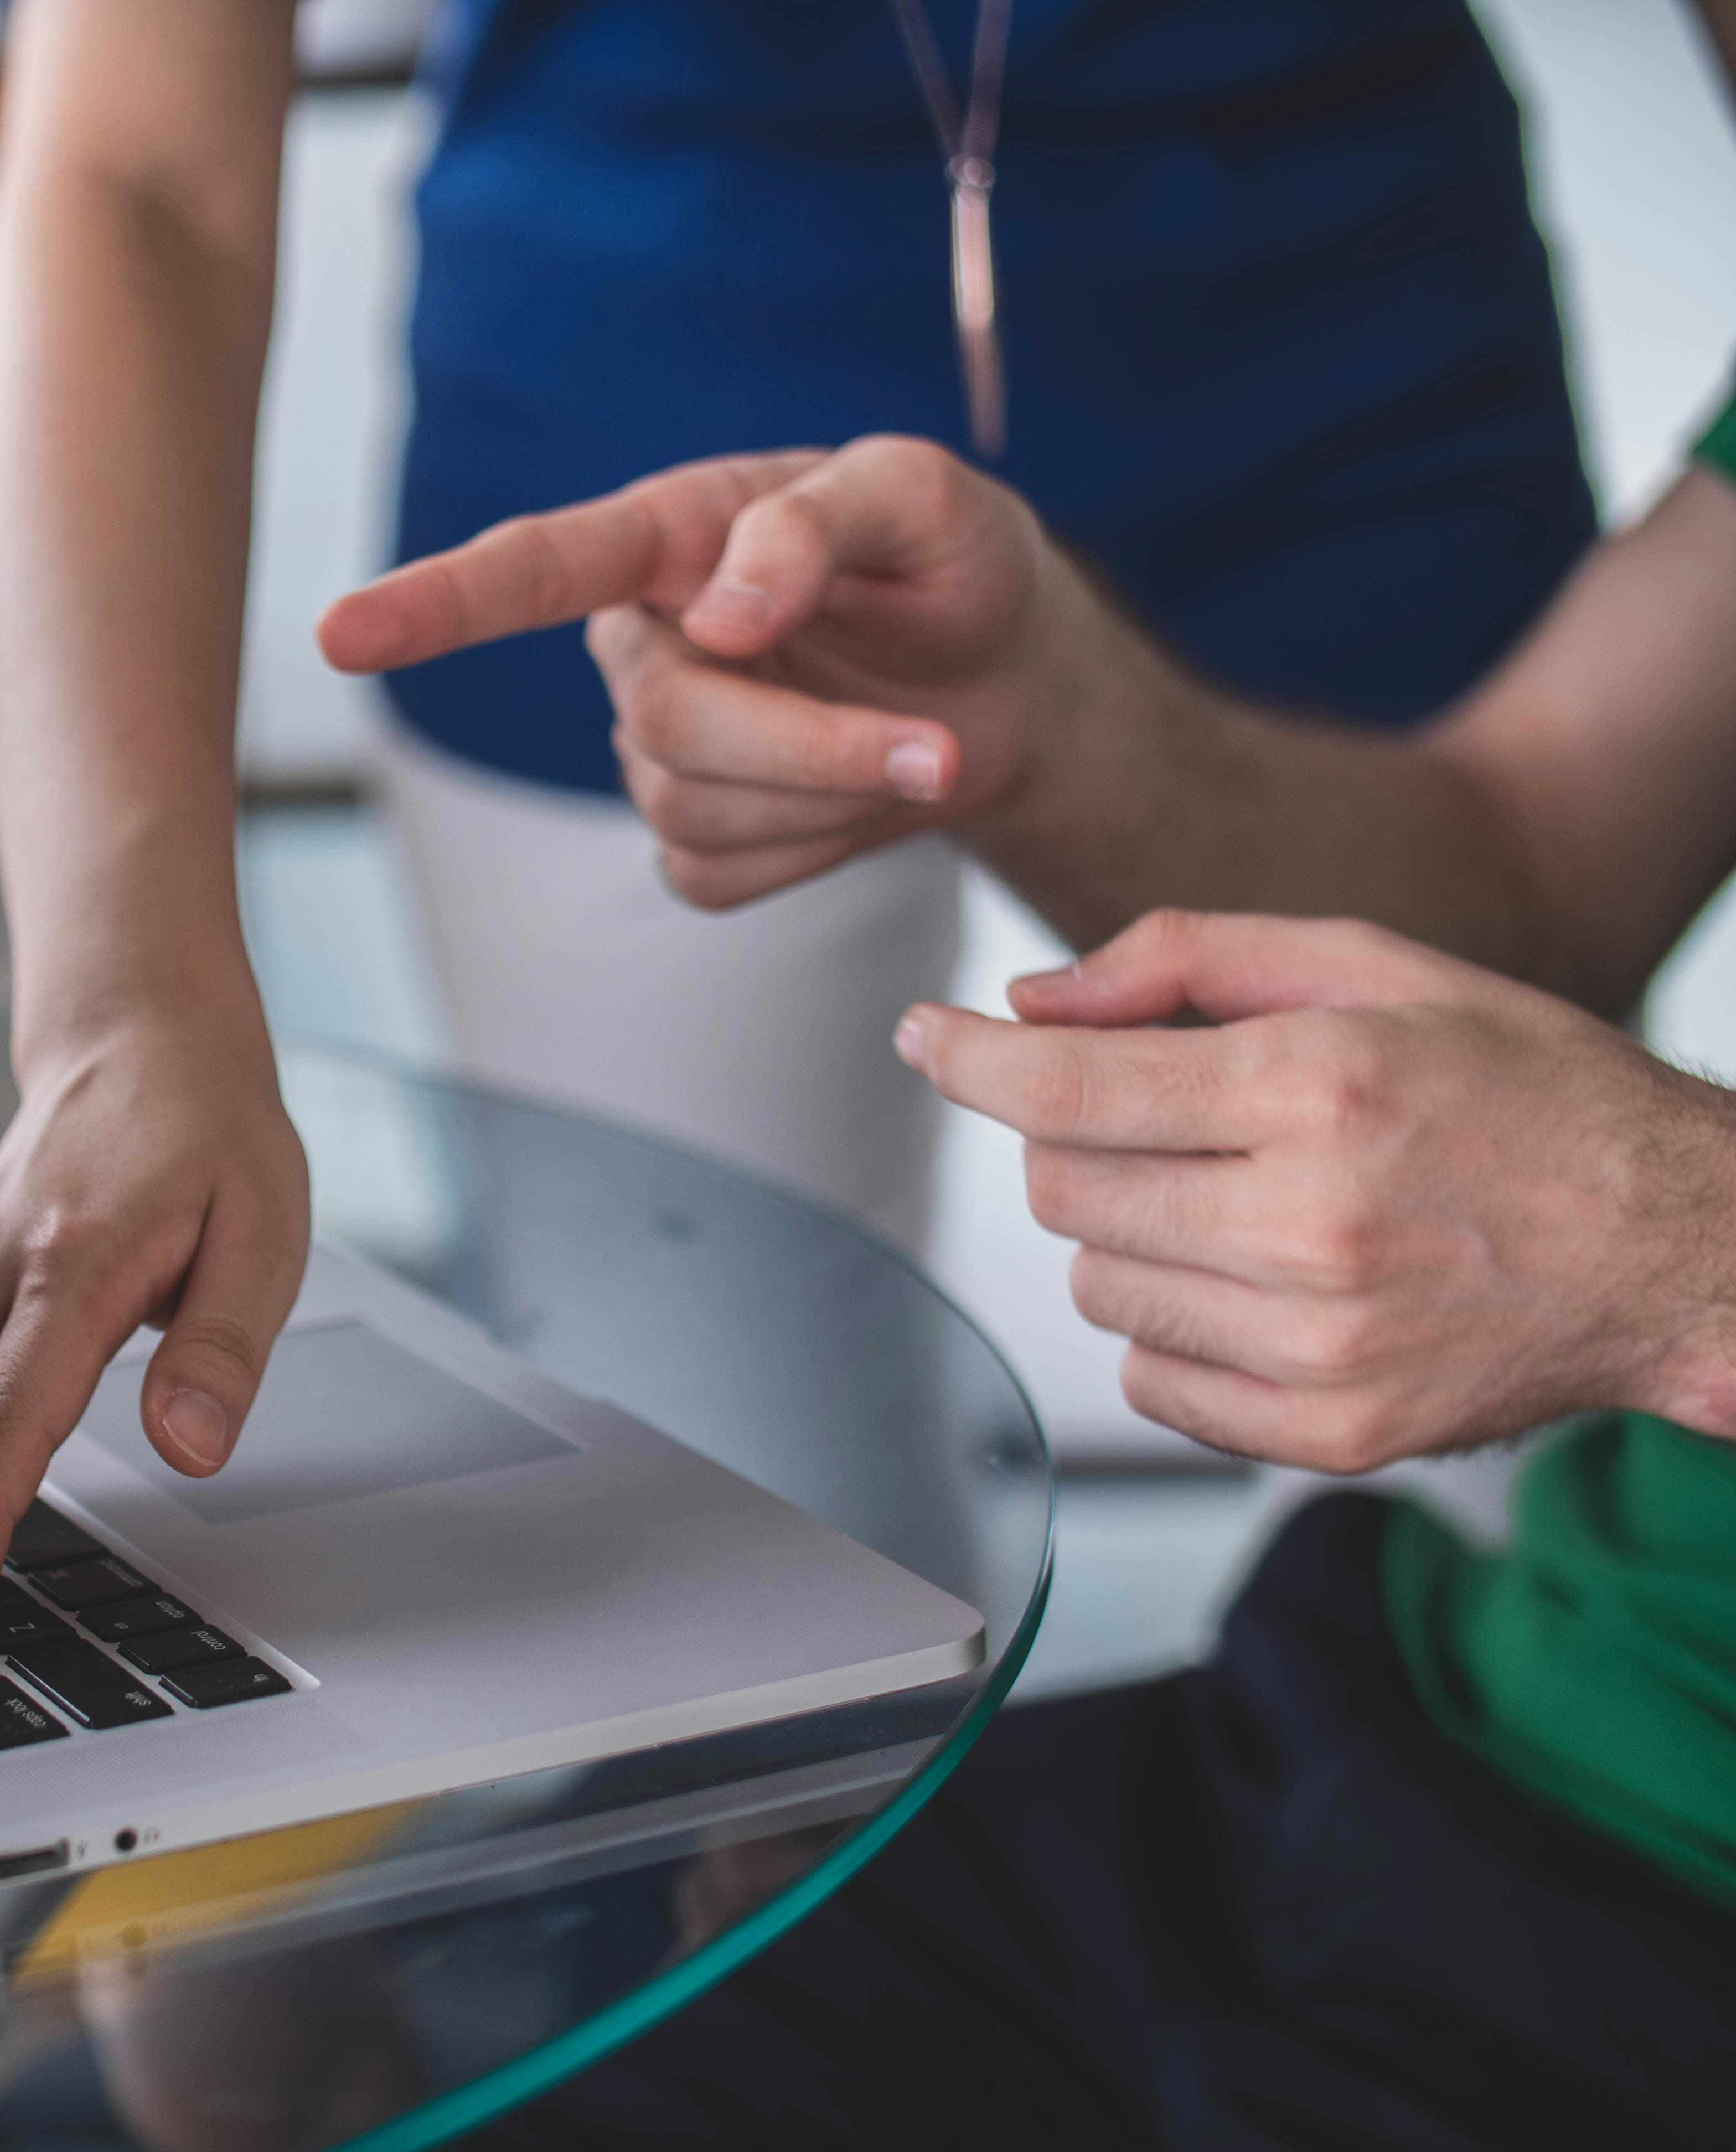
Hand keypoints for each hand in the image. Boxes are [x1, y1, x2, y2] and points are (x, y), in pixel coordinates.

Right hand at [319, 437, 1139, 909]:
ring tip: (920, 747)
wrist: (1010, 681)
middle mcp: (643, 642)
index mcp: (670, 536)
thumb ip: (818, 522)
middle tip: (937, 748)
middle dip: (808, 747)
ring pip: (693, 810)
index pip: (530, 569)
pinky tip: (857, 800)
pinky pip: (719, 876)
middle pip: (665, 724)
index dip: (431, 605)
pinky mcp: (698, 838)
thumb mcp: (924, 498)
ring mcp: (660, 749)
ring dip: (830, 795)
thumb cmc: (953, 565)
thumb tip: (721, 615)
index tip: (339, 635)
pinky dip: (815, 853)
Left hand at [894, 910, 1735, 1467]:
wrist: (1680, 1246)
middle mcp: (1312, 1224)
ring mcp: (1320, 1346)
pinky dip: (1172, 1330)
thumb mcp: (1375, 967)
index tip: (924, 1037)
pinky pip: (1152, 1382)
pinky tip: (1259, 1282)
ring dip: (1130, 1233)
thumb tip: (1029, 1004)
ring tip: (1240, 1199)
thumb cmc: (1526, 1092)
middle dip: (1078, 1139)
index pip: (1065, 1088)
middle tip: (1165, 1118)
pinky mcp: (1332, 1435)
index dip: (967, 1060)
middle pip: (1063, 1188)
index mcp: (1318, 1089)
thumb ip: (1184, 959)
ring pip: (1096, 1286)